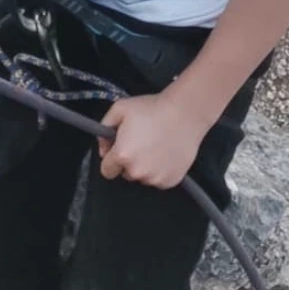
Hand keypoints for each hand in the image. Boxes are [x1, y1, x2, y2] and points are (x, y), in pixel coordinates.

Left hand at [96, 92, 212, 188]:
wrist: (185, 113)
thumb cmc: (153, 109)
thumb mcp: (120, 108)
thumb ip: (104, 127)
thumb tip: (104, 146)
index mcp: (122, 156)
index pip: (106, 171)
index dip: (110, 159)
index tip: (118, 151)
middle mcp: (138, 171)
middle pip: (125, 173)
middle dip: (129, 161)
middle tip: (140, 143)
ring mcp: (156, 178)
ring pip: (143, 177)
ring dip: (145, 166)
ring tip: (154, 145)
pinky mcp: (171, 181)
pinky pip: (159, 179)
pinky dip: (160, 169)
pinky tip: (165, 152)